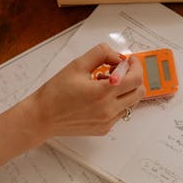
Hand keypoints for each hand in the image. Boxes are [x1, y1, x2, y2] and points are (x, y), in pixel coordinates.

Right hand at [27, 43, 144, 136]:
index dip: (136, 66)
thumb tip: (116, 56)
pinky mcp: (104, 128)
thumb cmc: (55, 93)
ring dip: (125, 90)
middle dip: (133, 78)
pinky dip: (117, 102)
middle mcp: (108, 109)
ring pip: (132, 103)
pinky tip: (100, 97)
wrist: (42, 117)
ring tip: (106, 84)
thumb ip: (100, 54)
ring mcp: (107, 121)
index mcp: (103, 92)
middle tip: (120, 71)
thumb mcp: (77, 65)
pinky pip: (120, 113)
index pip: (135, 78)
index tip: (130, 61)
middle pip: (139, 92)